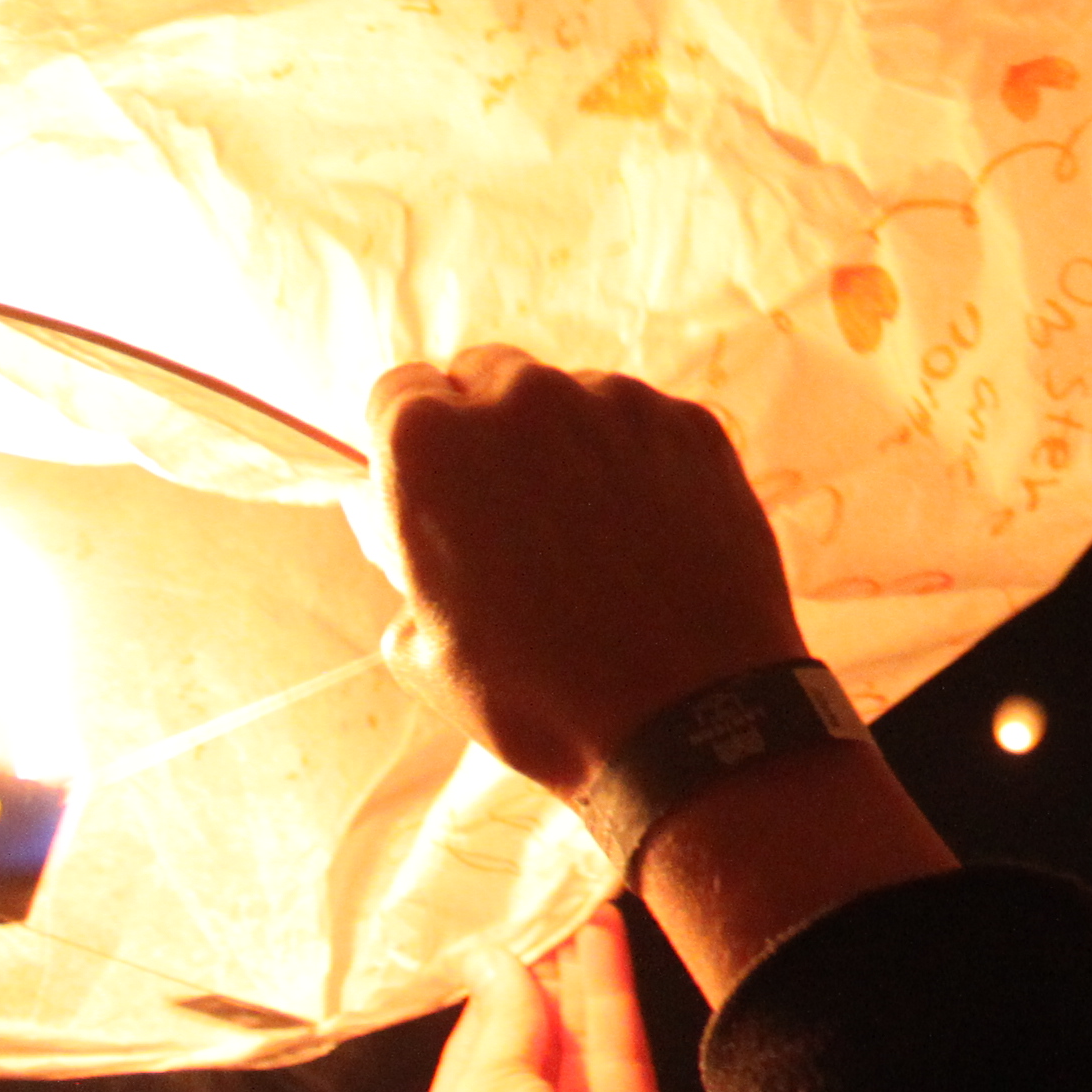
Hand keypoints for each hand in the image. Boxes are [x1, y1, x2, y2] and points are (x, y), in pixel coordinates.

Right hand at [369, 347, 807, 795]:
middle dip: (488, 427)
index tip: (431, 481)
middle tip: (509, 507)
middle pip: (487, 376)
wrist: (689, 714)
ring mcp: (616, 402)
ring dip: (567, 442)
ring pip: (572, 397)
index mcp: (432, 444)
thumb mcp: (423, 651)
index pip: (400, 393)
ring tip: (590, 532)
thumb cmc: (539, 694)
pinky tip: (648, 532)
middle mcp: (523, 396)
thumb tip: (431, 535)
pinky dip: (636, 461)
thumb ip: (412, 563)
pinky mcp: (691, 422)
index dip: (411, 442)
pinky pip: (643, 425)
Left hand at [384, 906, 688, 1091]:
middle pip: (537, 1047)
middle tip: (549, 906)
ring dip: (582, 972)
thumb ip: (501, 1023)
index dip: (495, 996)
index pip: (478, 1059)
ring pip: (584, 1042)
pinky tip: (606, 935)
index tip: (506, 939)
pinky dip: (615, 989)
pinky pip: (625, 1052)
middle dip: (543, 979)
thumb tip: (499, 961)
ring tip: (580, 902)